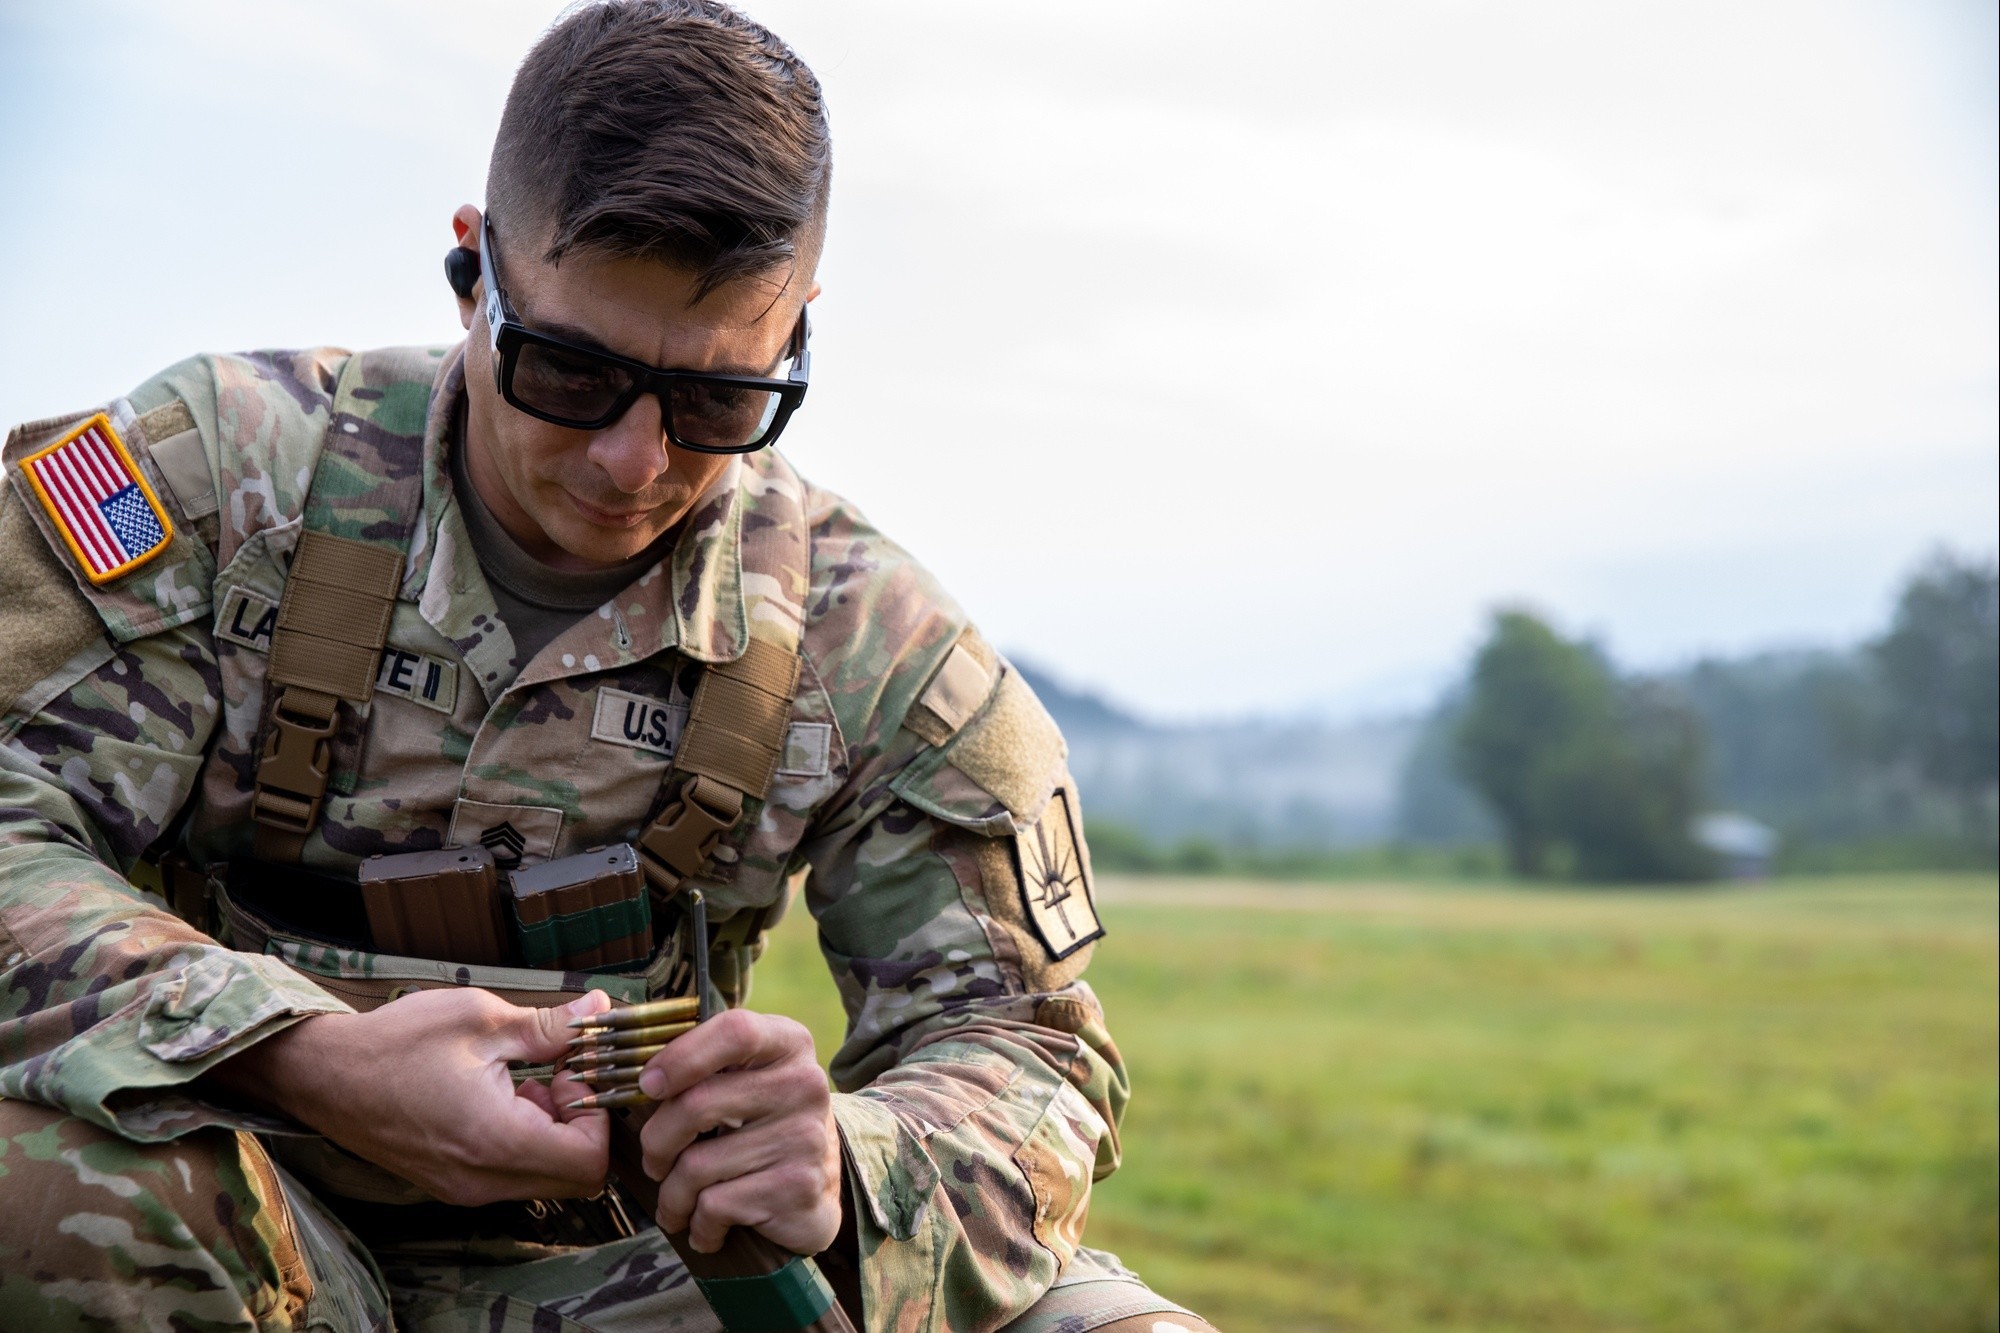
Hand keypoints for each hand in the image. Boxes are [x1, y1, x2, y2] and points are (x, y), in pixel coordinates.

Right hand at [207, 987, 612, 1205]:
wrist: (322, 1075)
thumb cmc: (396, 1043)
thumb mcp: (482, 1020)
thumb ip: (550, 1027)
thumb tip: (600, 1011)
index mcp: (497, 1141)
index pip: (591, 1162)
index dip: (600, 1117)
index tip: (576, 1074)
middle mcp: (483, 1180)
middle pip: (574, 1177)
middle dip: (583, 1126)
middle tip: (560, 1075)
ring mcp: (465, 1188)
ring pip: (544, 1177)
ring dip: (553, 1131)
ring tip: (527, 1077)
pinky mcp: (451, 1183)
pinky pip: (511, 1174)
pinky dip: (524, 1139)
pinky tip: (502, 1094)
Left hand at [635, 1007, 841, 1254]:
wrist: (817, 1193)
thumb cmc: (759, 1127)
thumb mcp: (745, 1079)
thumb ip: (699, 1059)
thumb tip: (618, 1039)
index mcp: (787, 1044)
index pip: (734, 1032)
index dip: (681, 1056)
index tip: (647, 1085)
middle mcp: (803, 1084)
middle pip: (698, 1104)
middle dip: (657, 1142)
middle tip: (655, 1162)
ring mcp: (804, 1136)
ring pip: (697, 1166)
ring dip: (672, 1196)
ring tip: (677, 1205)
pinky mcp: (796, 1187)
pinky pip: (715, 1206)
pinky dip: (698, 1225)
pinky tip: (706, 1228)